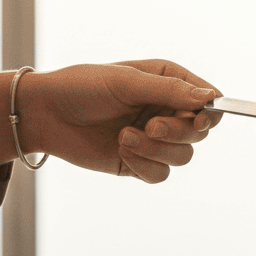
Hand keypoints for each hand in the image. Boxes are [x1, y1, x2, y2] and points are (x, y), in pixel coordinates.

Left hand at [0, 60, 221, 182]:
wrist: (45, 114)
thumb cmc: (82, 86)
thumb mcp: (127, 82)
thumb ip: (170, 90)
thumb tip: (209, 98)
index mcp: (168, 83)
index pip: (207, 101)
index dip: (208, 113)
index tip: (197, 120)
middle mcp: (165, 110)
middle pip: (199, 132)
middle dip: (177, 133)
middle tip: (151, 127)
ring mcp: (153, 139)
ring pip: (183, 156)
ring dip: (156, 150)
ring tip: (125, 138)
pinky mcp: (138, 162)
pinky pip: (160, 174)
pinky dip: (144, 166)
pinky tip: (122, 151)